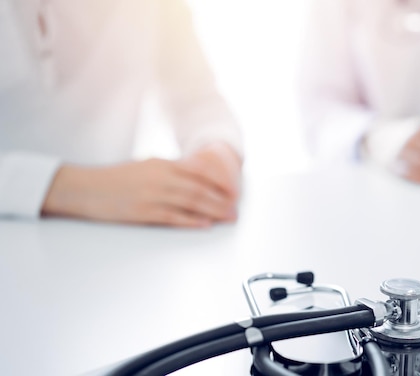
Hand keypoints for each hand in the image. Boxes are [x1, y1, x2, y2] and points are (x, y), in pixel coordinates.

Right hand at [42, 142, 242, 227]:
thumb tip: (194, 176)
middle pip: (199, 188)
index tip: (233, 190)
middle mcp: (160, 177)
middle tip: (235, 209)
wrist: (84, 188)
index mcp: (161, 164)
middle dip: (221, 200)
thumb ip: (170, 171)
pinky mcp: (143, 212)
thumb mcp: (145, 167)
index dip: (219, 181)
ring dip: (213, 211)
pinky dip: (191, 221)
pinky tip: (204, 224)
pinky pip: (173, 218)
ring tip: (227, 217)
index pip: (199, 170)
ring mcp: (152, 195)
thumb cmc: (115, 179)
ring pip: (190, 203)